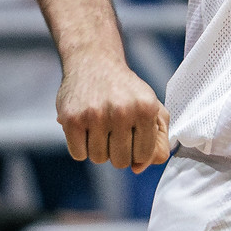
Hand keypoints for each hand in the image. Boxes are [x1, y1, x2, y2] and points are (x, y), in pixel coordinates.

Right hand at [57, 53, 170, 170]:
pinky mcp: (71, 119)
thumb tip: (139, 168)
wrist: (94, 62)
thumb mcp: (153, 106)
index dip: (137, 151)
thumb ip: (158, 140)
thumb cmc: (126, 90)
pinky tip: (86, 128)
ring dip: (99, 148)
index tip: (132, 137)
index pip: (144, 155)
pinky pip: (79, 154)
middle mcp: (122, 111)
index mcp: (146, 108)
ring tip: (100, 127)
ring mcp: (95, 115)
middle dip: (118, 151)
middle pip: (121, 161)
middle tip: (114, 131)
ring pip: (99, 158)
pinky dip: (81, 146)